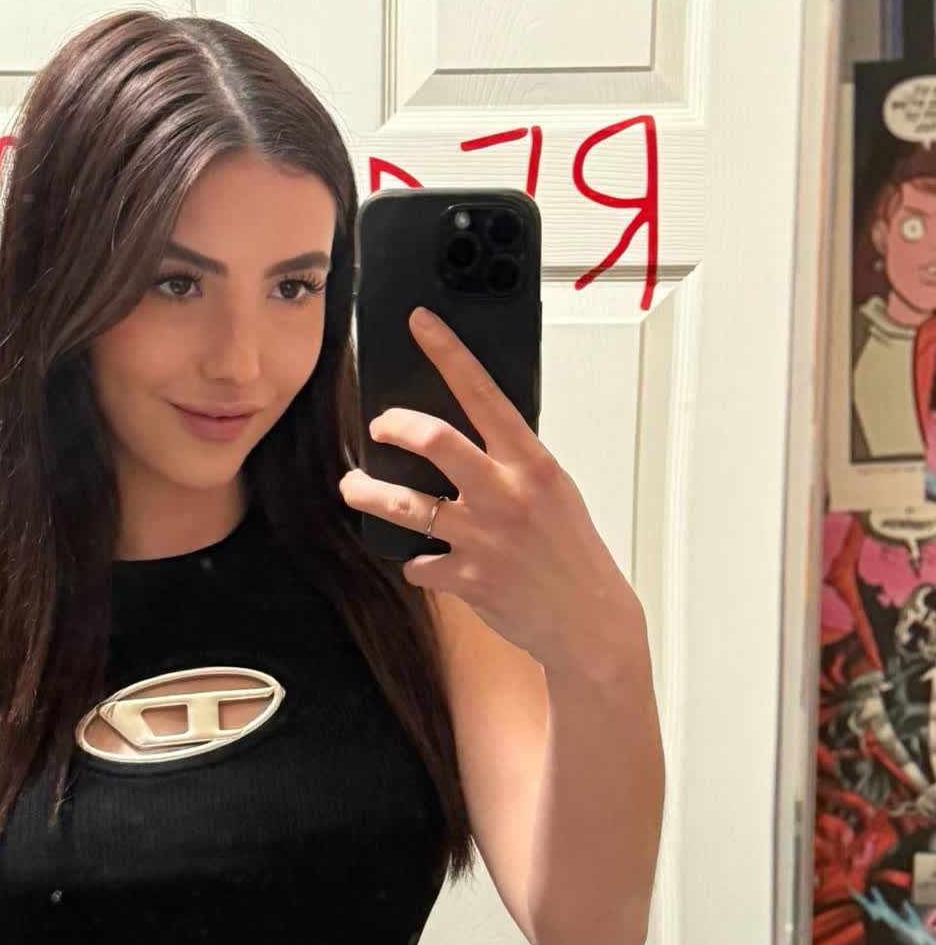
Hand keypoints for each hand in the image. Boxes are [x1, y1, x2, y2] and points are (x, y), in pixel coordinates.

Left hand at [339, 307, 638, 671]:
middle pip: (433, 440)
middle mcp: (504, 494)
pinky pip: (418, 563)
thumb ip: (514, 465)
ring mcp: (482, 538)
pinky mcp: (466, 579)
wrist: (588, 619)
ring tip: (355, 488)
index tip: (421, 325)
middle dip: (393, 426)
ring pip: (406, 504)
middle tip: (378, 427)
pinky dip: (415, 562)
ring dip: (370, 494)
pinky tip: (423, 562)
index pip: (483, 393)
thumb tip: (473, 440)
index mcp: (531, 464)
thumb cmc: (571, 553)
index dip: (448, 353)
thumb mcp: (554, 492)